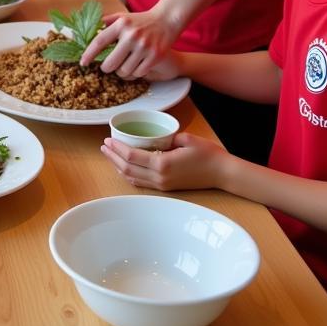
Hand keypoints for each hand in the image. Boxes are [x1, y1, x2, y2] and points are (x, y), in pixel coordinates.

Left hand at [81, 6, 185, 76]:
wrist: (167, 20)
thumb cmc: (140, 20)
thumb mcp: (122, 17)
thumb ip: (104, 23)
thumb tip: (85, 31)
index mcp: (121, 24)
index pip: (99, 41)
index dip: (89, 54)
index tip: (83, 62)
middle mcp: (132, 35)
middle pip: (111, 63)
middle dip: (106, 68)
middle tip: (107, 67)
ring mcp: (144, 46)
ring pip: (124, 71)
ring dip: (121, 72)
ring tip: (123, 66)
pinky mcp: (155, 56)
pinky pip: (138, 73)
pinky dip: (134, 73)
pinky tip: (135, 66)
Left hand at [100, 133, 229, 192]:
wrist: (222, 173)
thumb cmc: (207, 154)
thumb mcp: (185, 138)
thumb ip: (166, 138)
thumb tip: (151, 137)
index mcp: (162, 164)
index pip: (131, 156)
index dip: (117, 148)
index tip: (108, 140)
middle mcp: (159, 177)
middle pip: (127, 168)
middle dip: (113, 157)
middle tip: (104, 146)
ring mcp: (162, 185)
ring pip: (132, 178)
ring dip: (118, 166)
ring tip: (110, 155)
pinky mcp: (166, 188)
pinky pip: (141, 182)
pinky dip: (129, 174)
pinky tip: (124, 167)